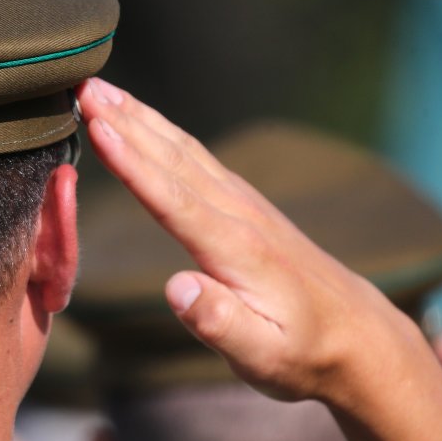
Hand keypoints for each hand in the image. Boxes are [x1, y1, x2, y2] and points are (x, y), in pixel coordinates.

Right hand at [75, 76, 441, 440]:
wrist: (359, 336)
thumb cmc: (305, 353)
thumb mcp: (264, 356)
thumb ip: (218, 322)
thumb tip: (176, 287)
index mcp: (237, 250)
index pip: (173, 198)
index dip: (132, 162)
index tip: (98, 125)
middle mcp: (239, 216)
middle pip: (173, 158)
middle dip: (126, 120)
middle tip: (82, 84)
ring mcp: (244, 205)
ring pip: (184, 150)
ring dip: (140, 117)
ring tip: (101, 89)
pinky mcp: (245, 206)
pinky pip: (195, 158)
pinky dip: (162, 133)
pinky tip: (145, 122)